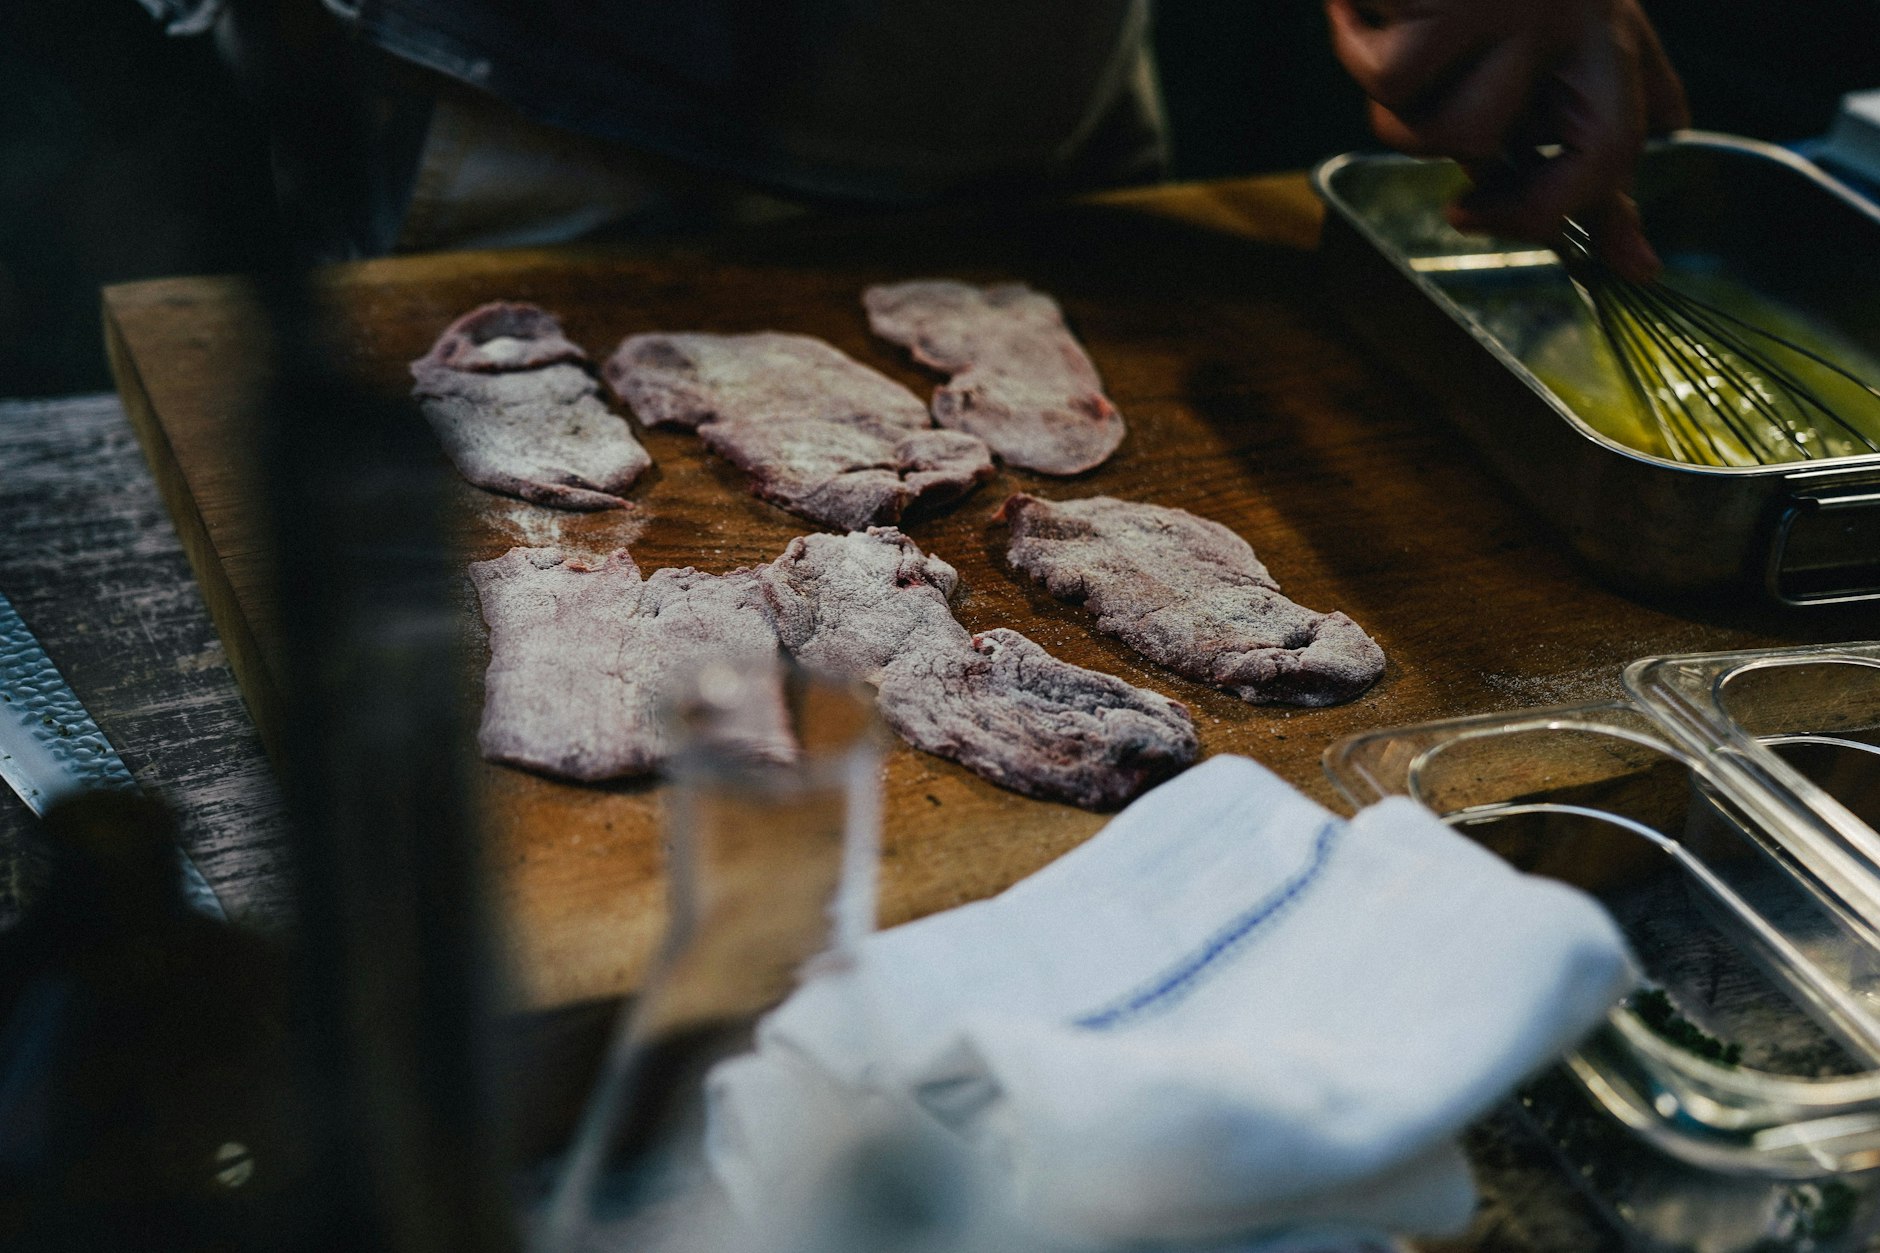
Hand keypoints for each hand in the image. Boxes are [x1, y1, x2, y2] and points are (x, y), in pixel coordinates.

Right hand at [1326, 0, 1688, 280]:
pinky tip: (1353, 6)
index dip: (1617, 214)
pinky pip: (1395, 83)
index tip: (1607, 261)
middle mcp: (1583, 17)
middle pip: (1597, 158)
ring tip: (1387, 51)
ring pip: (1462, 135)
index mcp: (1604, 25)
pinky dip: (1355, 45)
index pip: (1632, 138)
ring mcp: (1526, 8)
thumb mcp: (1545, 24)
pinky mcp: (1461, 0)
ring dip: (1402, 116)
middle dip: (1525, 211)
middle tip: (1462, 215)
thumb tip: (1645, 216)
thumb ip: (1590, 110)